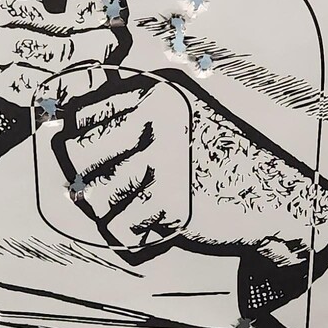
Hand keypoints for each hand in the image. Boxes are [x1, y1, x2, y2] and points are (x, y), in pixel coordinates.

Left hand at [54, 75, 327, 263]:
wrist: (271, 195)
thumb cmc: (215, 156)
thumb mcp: (178, 117)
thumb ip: (125, 114)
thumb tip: (56, 130)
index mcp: (157, 92)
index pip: (82, 112)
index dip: (73, 137)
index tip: (87, 152)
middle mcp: (159, 120)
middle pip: (77, 152)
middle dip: (83, 176)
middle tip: (105, 188)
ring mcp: (165, 161)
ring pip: (93, 194)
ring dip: (107, 209)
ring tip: (136, 206)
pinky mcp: (172, 205)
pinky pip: (118, 227)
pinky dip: (127, 235)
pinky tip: (149, 226)